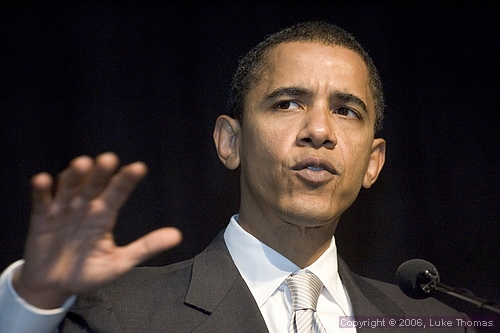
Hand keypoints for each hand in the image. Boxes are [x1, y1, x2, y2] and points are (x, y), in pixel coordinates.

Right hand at [12, 152, 181, 308]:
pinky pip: (41, 202)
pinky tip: (43, 180)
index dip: (127, 180)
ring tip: (82, 164)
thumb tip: (177, 236)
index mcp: (105, 215)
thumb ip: (146, 247)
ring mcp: (63, 211)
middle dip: (101, 172)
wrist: (54, 287)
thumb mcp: (119, 262)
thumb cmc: (88, 272)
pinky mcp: (41, 219)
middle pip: (94, 185)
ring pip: (69, 187)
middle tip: (109, 159)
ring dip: (73, 176)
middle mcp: (85, 207)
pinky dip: (41, 191)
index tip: (139, 168)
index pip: (118, 193)